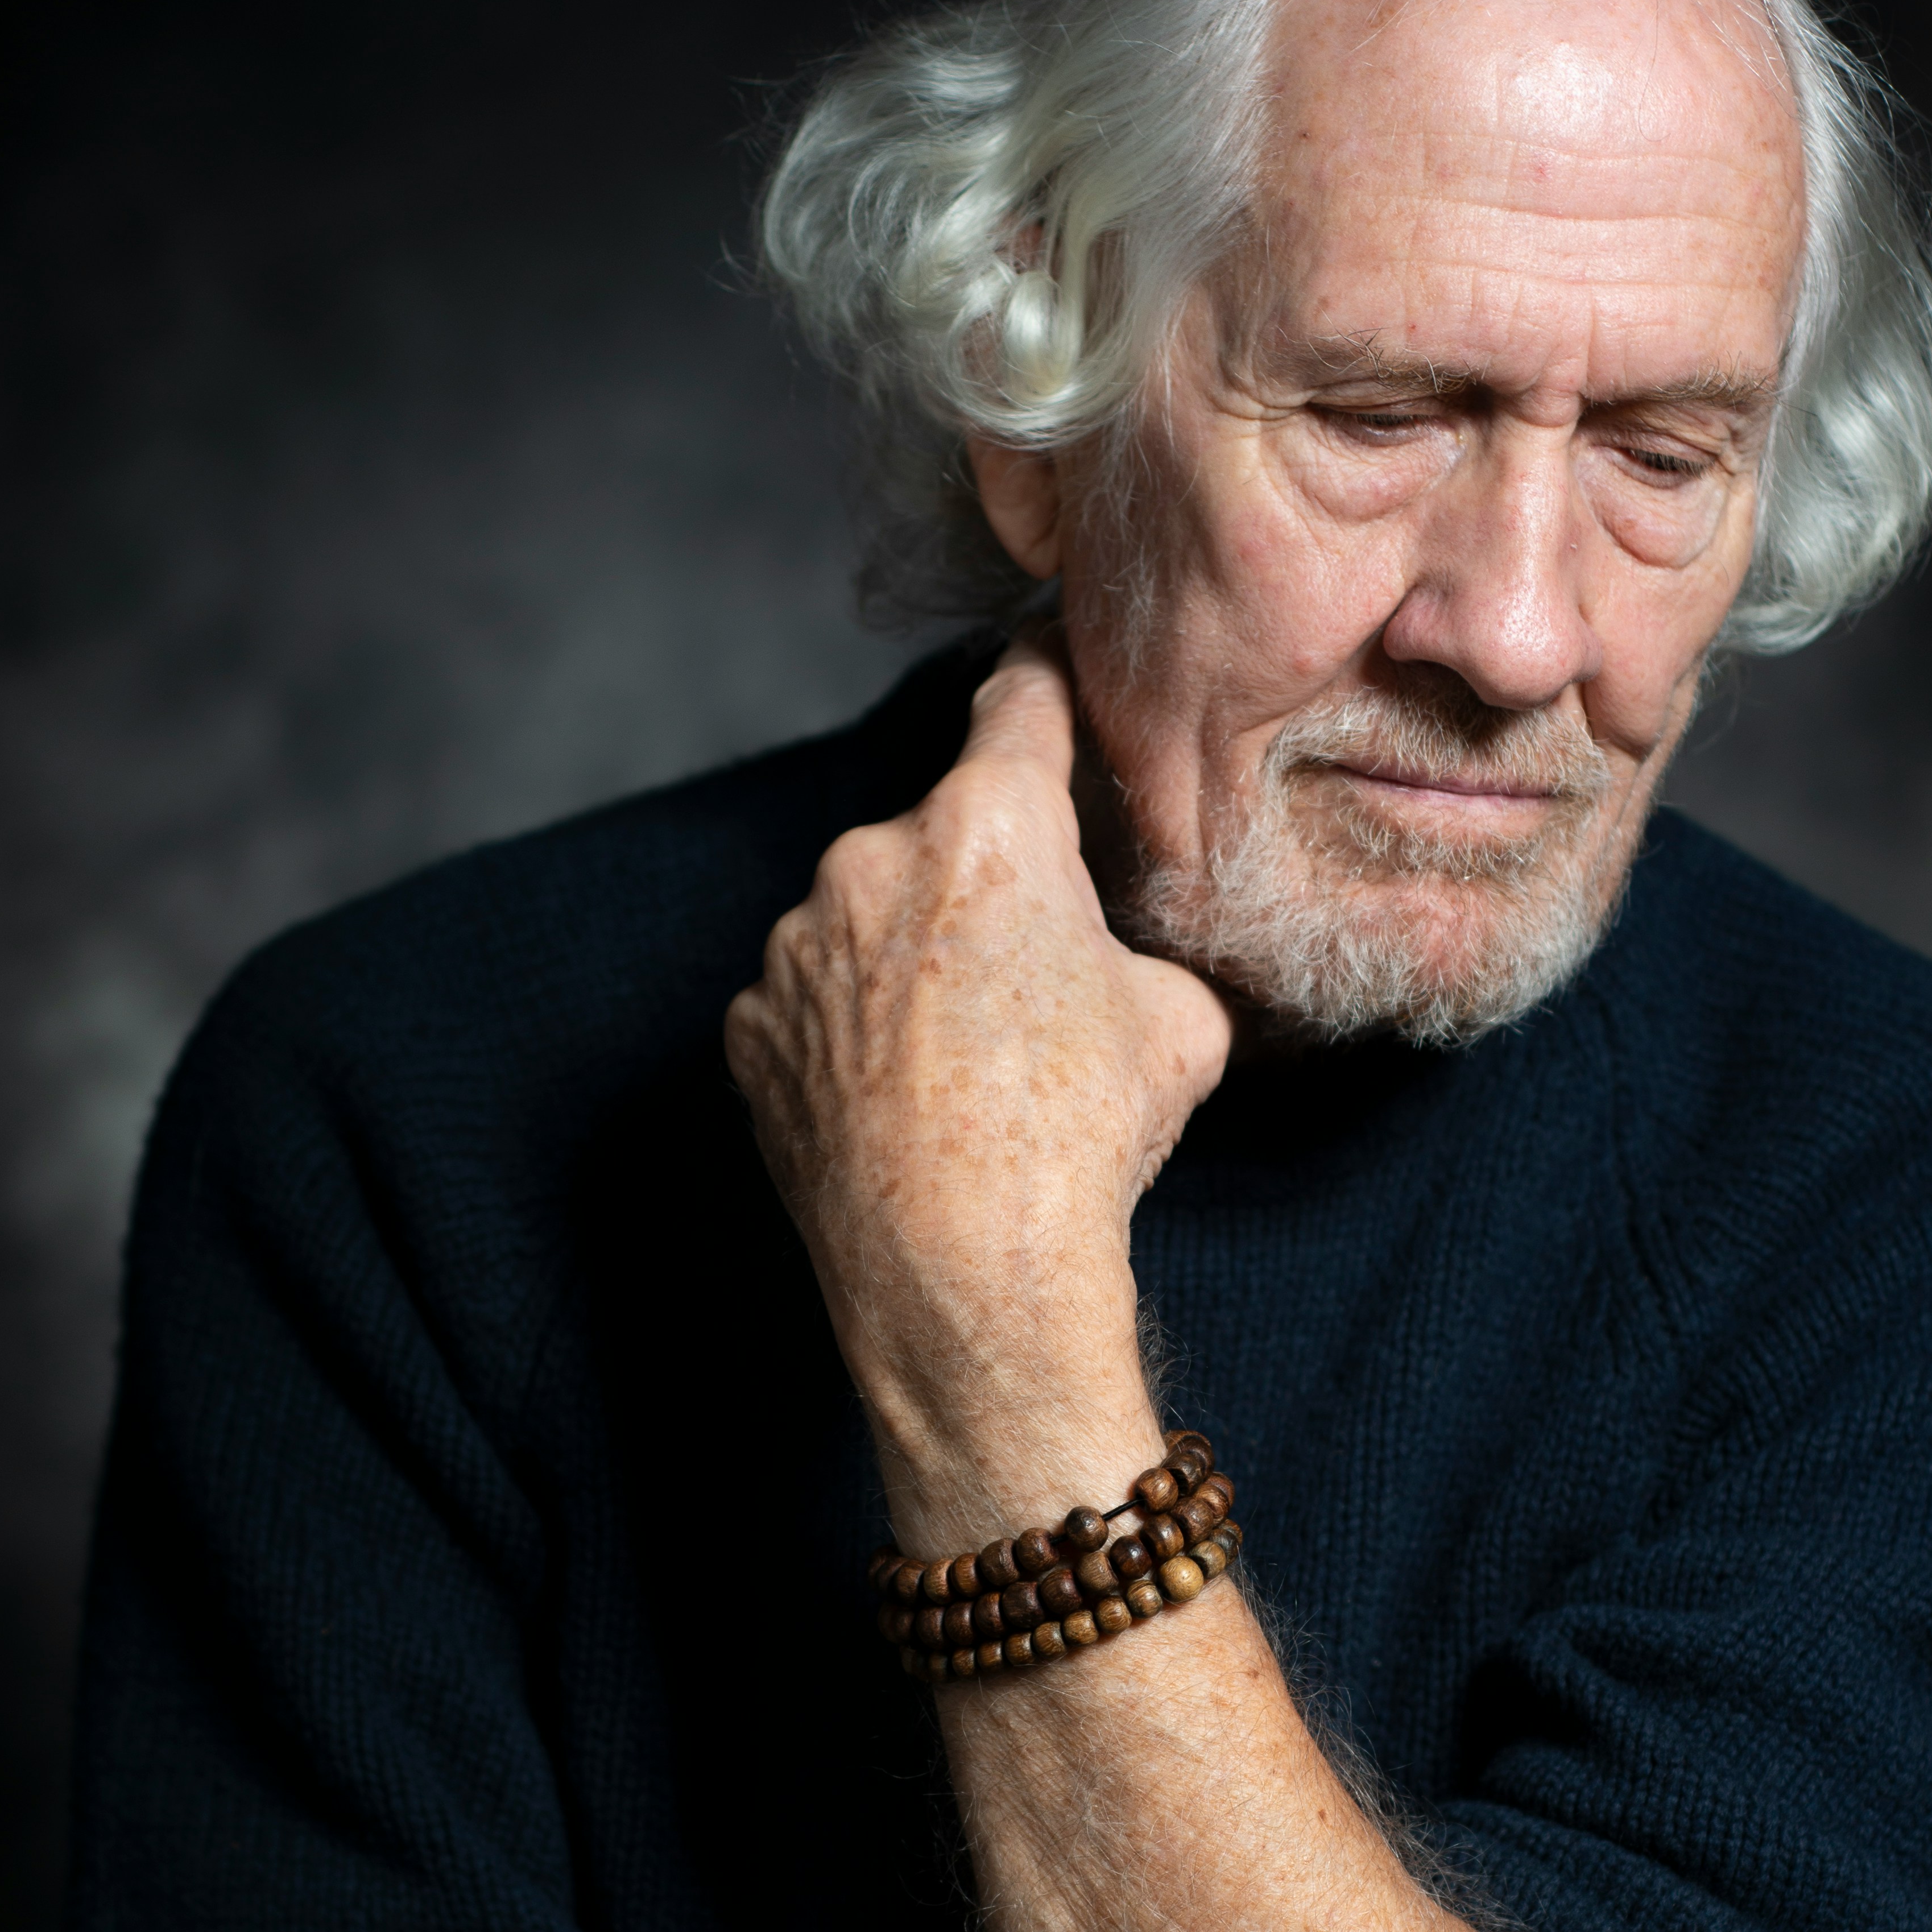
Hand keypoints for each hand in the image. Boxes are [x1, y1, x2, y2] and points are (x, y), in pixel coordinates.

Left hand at [723, 639, 1232, 1534]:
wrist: (966, 1279)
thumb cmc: (1080, 1141)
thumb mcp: (1181, 1026)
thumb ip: (1148, 951)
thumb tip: (1135, 957)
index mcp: (988, 827)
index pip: (1020, 699)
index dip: (1044, 673)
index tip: (1043, 652)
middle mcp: (871, 859)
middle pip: (942, 834)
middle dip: (984, 887)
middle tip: (1031, 982)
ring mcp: (795, 947)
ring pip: (867, 922)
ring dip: (909, 963)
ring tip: (964, 1067)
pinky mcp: (750, 1030)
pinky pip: (811, 1003)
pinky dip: (850, 1032)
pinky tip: (901, 1101)